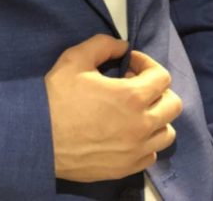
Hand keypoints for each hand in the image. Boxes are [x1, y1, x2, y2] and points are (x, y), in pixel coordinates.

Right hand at [44, 34, 181, 181]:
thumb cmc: (57, 96)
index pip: (162, 76)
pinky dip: (145, 141)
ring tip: (133, 111)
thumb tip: (122, 46)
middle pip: (173, 104)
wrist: (39, 138)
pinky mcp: (127, 167)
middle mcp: (142, 125)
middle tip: (133, 86)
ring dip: (155, 117)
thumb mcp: (76, 58)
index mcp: (132, 96)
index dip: (147, 64)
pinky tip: (126, 133)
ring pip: (166, 132)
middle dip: (157, 90)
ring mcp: (136, 150)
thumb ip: (103, 45)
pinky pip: (151, 154)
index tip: (129, 65)